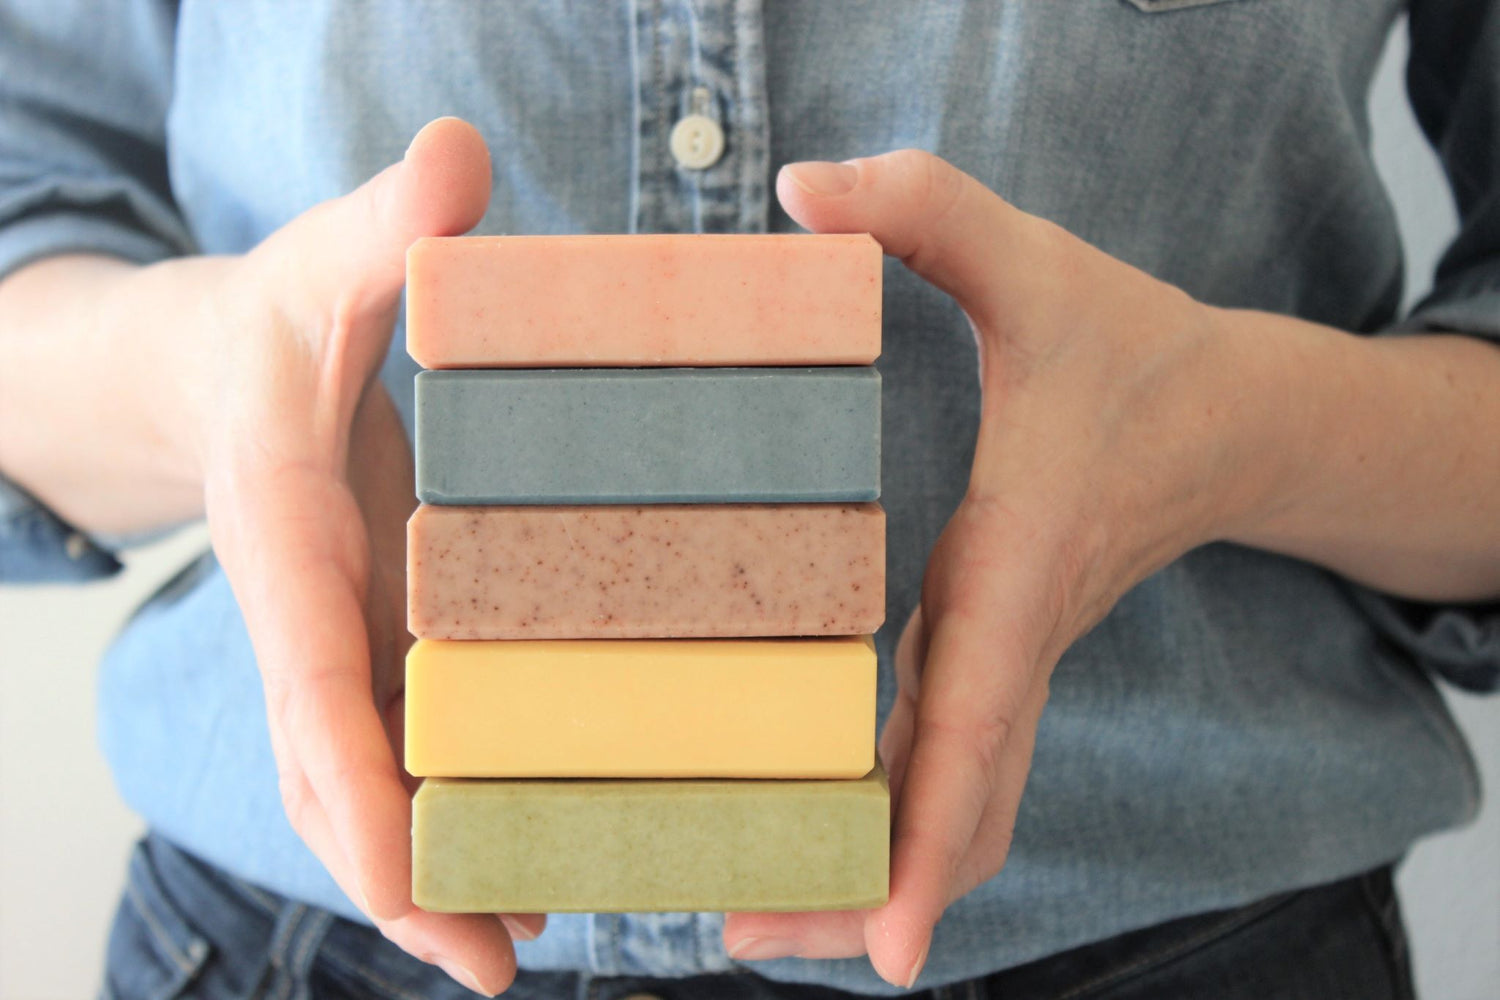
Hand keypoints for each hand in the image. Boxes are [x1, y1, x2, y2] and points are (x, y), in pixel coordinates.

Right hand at [194, 118, 535, 994]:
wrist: (219, 373)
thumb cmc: (274, 325)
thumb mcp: (326, 264)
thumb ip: (388, 224)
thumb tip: (460, 160)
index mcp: (284, 537)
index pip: (308, 669)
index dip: (352, 768)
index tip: (404, 864)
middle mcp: (304, 613)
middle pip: (329, 763)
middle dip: (395, 870)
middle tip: (487, 962)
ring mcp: (335, 643)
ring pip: (359, 777)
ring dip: (425, 868)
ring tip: (513, 948)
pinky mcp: (369, 646)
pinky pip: (393, 747)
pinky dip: (439, 814)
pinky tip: (518, 863)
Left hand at [724, 150, 1260, 986]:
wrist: (1225, 415)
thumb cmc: (1125, 348)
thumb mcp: (1036, 262)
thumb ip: (930, 209)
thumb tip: (799, 189)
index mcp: (1020, 559)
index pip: (981, 715)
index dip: (934, 830)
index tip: (890, 941)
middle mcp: (1015, 638)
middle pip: (961, 810)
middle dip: (864, 894)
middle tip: (741, 939)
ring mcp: (1011, 666)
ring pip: (962, 811)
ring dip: (873, 881)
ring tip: (755, 926)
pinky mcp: (998, 665)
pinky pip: (957, 774)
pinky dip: (897, 830)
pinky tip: (816, 847)